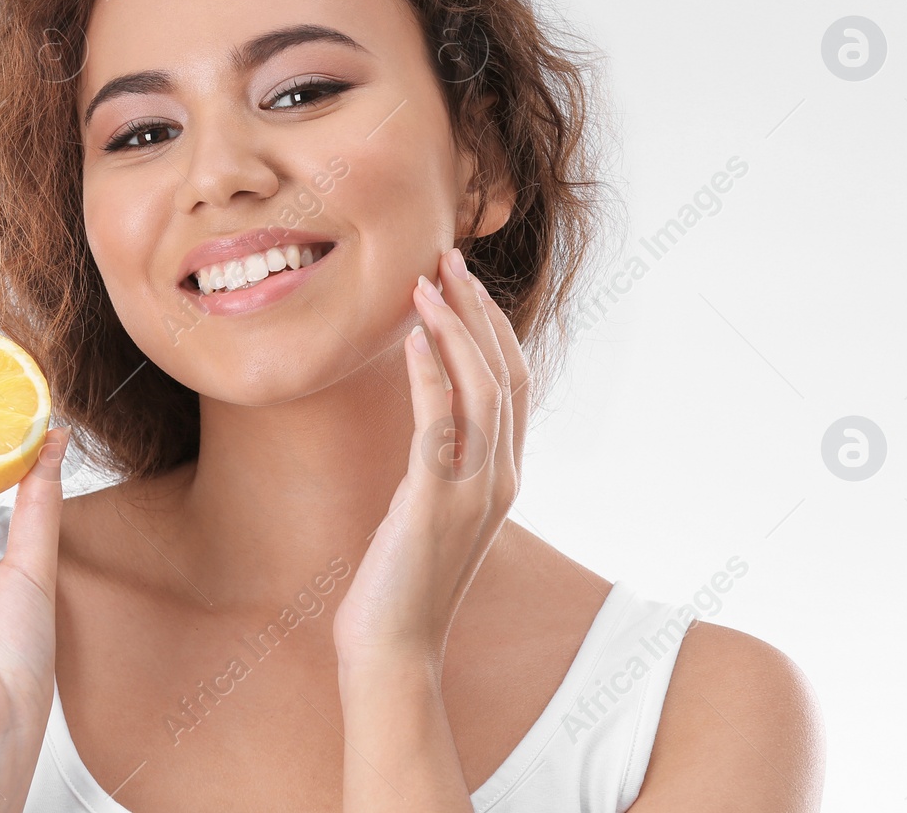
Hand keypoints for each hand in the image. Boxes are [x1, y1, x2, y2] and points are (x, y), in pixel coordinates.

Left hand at [332, 247, 529, 676]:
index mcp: (503, 475)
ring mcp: (473, 492)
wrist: (393, 647)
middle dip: (477, 308)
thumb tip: (428, 412)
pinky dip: (432, 376)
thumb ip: (443, 461)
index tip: (462, 280)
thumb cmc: (403, 577)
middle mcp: (500, 478)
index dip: (492, 324)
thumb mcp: (431, 507)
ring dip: (454, 327)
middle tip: (448, 258)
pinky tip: (413, 340)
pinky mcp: (435, 504)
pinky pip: (441, 426)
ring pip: (481, 389)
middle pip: (504, 372)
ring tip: (426, 282)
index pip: (512, 381)